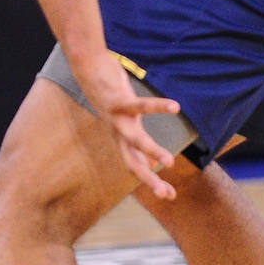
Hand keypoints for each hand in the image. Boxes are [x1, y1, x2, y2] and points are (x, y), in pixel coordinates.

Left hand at [71, 54, 181, 200]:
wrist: (88, 69)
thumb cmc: (111, 95)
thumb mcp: (126, 121)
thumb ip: (136, 140)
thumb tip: (150, 162)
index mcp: (121, 138)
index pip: (137, 166)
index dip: (152, 181)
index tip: (170, 195)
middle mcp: (117, 132)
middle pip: (132, 161)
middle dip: (148, 179)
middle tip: (166, 195)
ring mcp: (116, 118)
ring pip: (134, 139)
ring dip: (151, 151)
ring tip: (170, 162)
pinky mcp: (117, 100)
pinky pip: (140, 105)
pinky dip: (157, 106)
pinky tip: (176, 107)